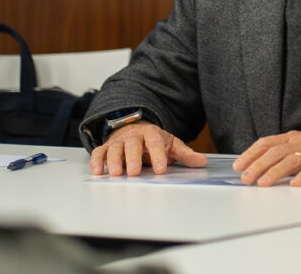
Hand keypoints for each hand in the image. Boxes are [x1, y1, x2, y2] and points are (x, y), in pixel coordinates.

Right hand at [89, 120, 207, 176]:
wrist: (135, 128)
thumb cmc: (154, 141)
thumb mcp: (172, 144)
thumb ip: (185, 154)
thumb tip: (203, 161)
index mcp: (152, 134)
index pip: (155, 142)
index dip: (158, 155)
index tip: (161, 170)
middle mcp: (134, 136)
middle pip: (133, 144)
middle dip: (133, 158)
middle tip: (135, 172)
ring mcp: (119, 141)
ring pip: (115, 148)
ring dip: (114, 160)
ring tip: (117, 174)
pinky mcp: (107, 147)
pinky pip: (99, 152)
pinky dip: (97, 160)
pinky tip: (98, 171)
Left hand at [233, 127, 300, 187]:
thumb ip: (285, 156)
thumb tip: (260, 170)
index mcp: (294, 138)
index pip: (267, 143)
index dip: (251, 153)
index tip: (238, 165)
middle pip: (275, 152)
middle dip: (257, 165)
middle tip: (245, 178)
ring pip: (291, 159)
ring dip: (275, 171)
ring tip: (263, 183)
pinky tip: (296, 184)